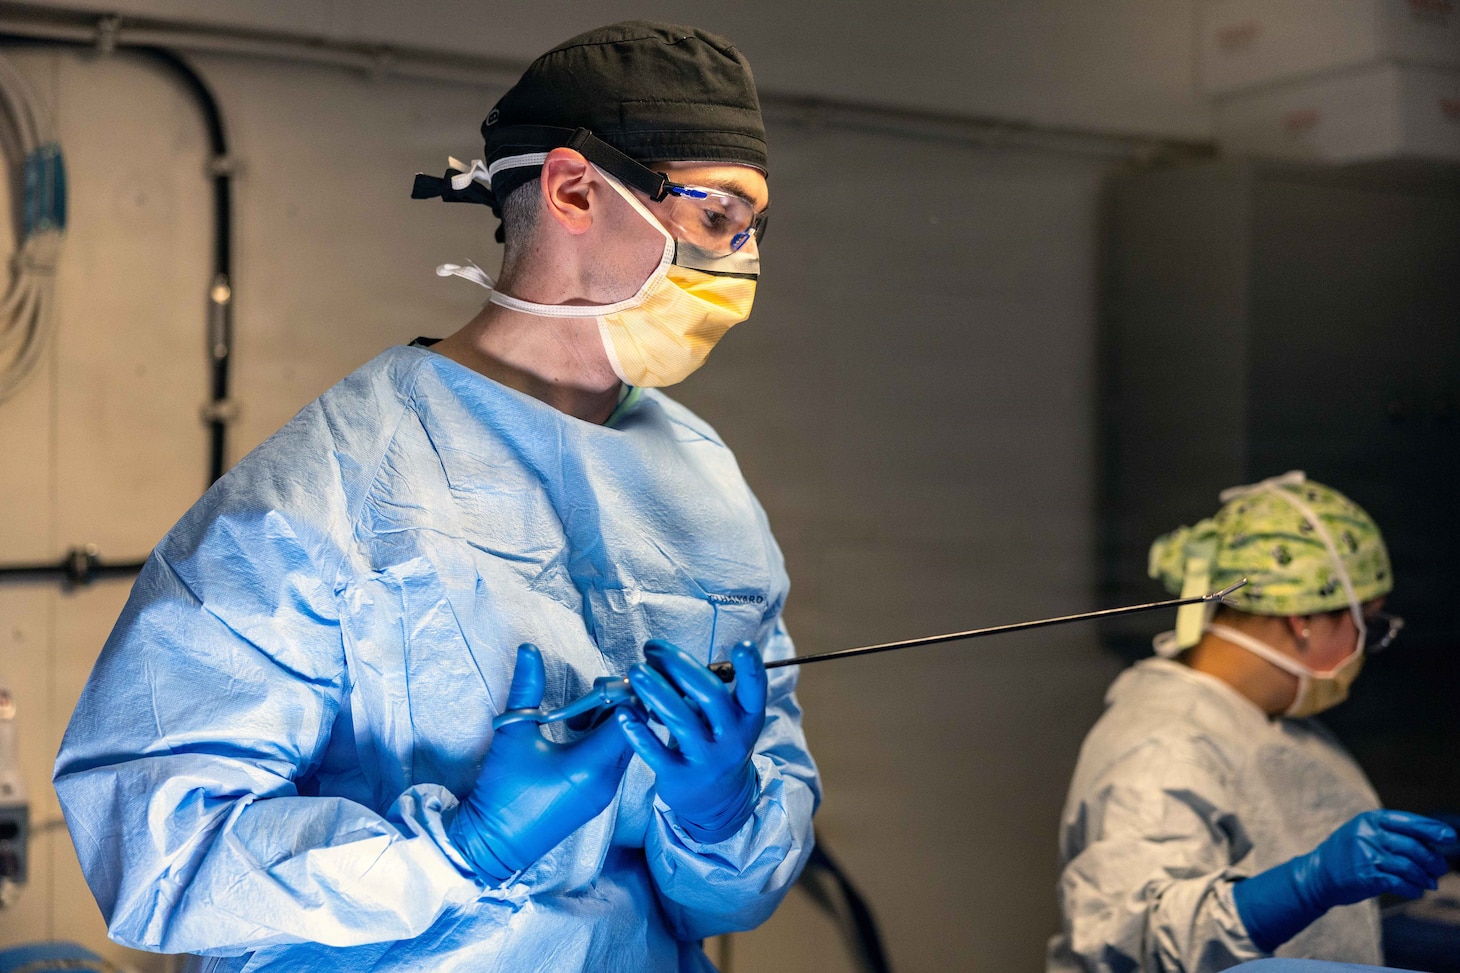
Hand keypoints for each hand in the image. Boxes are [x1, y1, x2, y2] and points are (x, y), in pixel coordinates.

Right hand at [448, 644, 633, 882]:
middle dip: (621, 703)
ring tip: (583, 711)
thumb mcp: (512, 735)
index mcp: (591, 764)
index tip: (606, 678)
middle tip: (594, 690)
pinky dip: (605, 742)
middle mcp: (608, 780)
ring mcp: (605, 792)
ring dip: (612, 723)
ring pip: (626, 745)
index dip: (625, 692)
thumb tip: (529, 648)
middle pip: (636, 730)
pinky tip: (578, 735)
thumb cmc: (502, 792)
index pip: (631, 717)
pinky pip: (615, 761)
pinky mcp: (598, 799)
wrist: (494, 846)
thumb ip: (526, 689)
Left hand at [617, 639, 766, 842]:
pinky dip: (638, 730)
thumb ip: (706, 691)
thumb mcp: (728, 719)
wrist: (717, 798)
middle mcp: (732, 738)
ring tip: (636, 670)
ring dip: (655, 690)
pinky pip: (656, 752)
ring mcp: (707, 759)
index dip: (751, 668)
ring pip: (680, 719)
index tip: (742, 645)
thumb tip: (663, 658)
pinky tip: (623, 712)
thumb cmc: (716, 741)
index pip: (755, 690)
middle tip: (652, 648)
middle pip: (710, 695)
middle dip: (680, 666)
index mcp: (747, 718)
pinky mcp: (681, 776)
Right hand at [1234, 809, 1455, 951]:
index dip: (1432, 829)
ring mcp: (1366, 856)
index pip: (1408, 822)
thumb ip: (1392, 834)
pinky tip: (1416, 891)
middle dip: (1433, 860)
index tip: (1450, 837)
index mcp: (1369, 820)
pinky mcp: (1366, 877)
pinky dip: (1413, 889)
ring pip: (1409, 867)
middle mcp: (1368, 835)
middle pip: (1413, 846)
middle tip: (1440, 869)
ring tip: (1430, 883)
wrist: (1318, 874)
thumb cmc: (1348, 854)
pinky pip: (1400, 884)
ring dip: (1425, 878)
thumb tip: (1433, 842)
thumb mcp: (1364, 833)